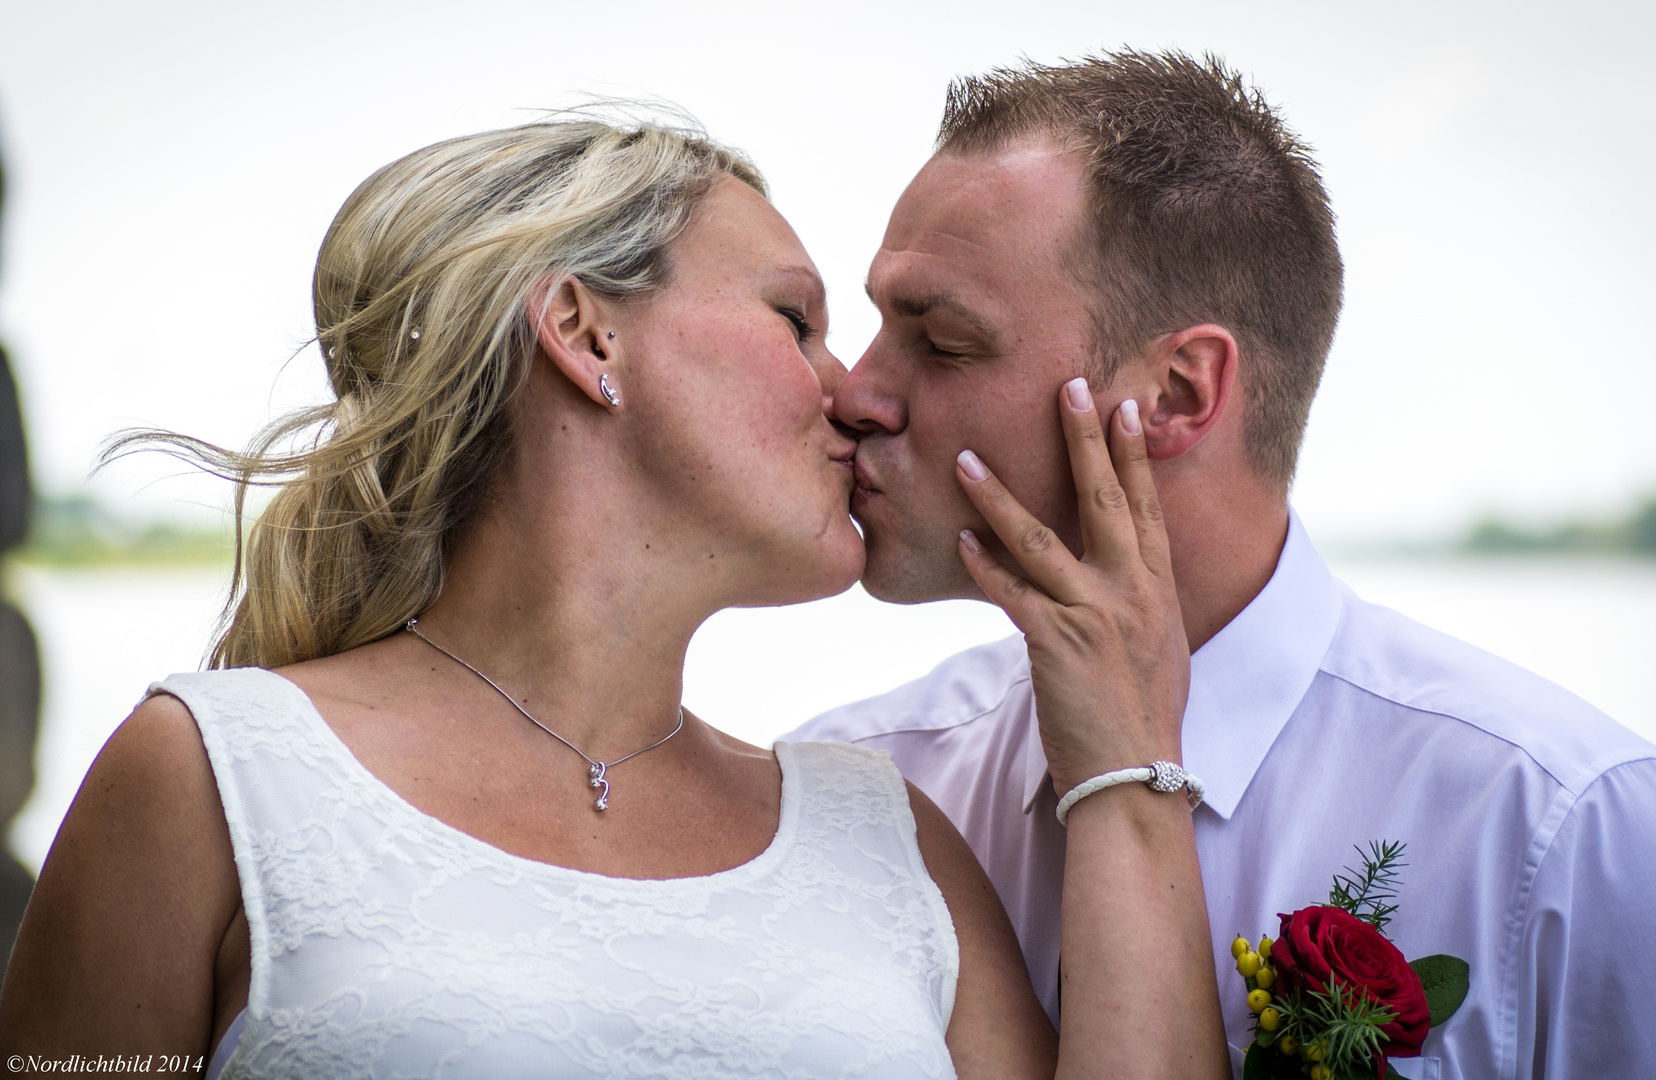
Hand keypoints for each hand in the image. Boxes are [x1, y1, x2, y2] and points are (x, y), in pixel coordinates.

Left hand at [954, 378, 1188, 797]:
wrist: (1135, 775)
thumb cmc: (1143, 717)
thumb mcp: (1159, 648)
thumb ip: (1139, 603)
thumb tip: (1121, 580)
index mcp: (1157, 590)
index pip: (1147, 506)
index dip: (1134, 454)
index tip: (1124, 406)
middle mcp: (1131, 592)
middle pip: (1107, 500)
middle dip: (1086, 440)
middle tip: (1069, 386)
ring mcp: (1094, 615)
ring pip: (1039, 538)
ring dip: (996, 495)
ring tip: (963, 456)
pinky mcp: (1055, 643)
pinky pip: (1011, 592)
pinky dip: (983, 564)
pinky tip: (959, 539)